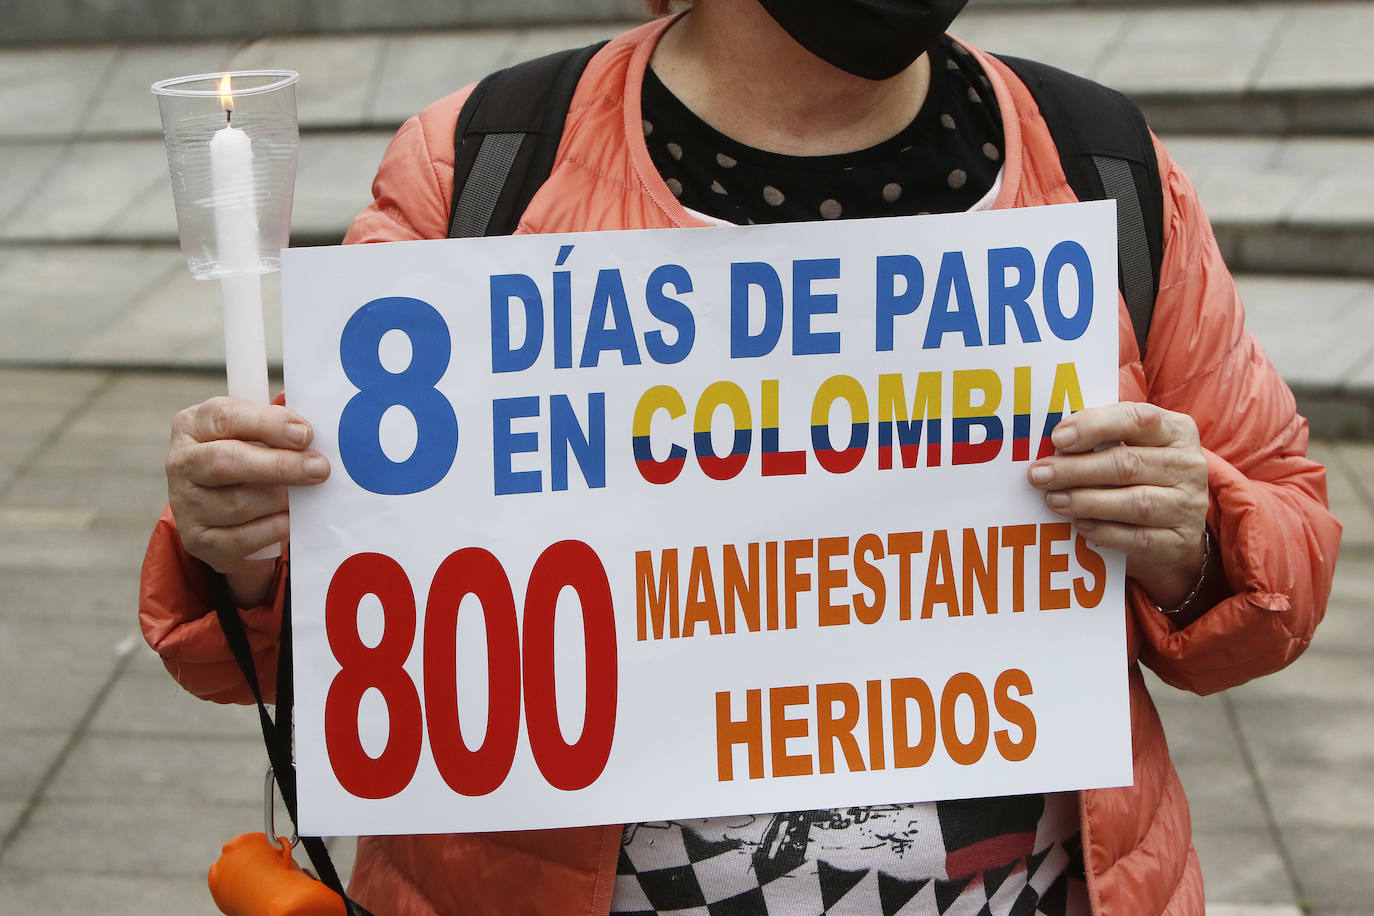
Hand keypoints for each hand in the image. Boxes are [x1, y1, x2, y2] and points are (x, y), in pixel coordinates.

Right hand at [166, 397, 329, 603]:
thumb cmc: (248, 458)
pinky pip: (243, 538)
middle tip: (319, 469)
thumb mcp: (255, 434)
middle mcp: (181, 463)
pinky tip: (291, 521)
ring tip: (307, 496)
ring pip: (239, 503)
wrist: (224, 511)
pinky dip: (274, 528)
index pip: (225, 417)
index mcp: (193, 425)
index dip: (268, 424)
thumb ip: (276, 427)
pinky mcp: (198, 540)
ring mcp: (185, 505)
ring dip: (281, 500)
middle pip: (226, 462)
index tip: (305, 434)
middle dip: (279, 465)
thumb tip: (310, 434)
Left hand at [1027, 402, 1208, 609]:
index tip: (1058, 438)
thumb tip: (1054, 441)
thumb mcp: (1133, 446)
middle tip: (1040, 474)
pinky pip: (1138, 538)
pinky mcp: (1180, 541)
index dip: (1095, 426)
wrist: (1176, 529)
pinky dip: (1104, 531)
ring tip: (1053, 500)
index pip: (1137, 419)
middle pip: (1129, 463)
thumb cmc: (1143, 476)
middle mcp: (1188, 465)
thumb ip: (1102, 437)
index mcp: (1176, 431)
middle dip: (1077, 469)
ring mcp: (1188, 506)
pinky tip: (1079, 525)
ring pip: (1134, 503)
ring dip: (1086, 501)